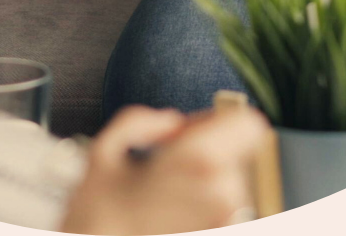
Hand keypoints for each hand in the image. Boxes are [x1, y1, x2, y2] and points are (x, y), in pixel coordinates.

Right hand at [59, 105, 268, 234]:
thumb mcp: (102, 153)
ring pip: (231, 188)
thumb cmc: (97, 218)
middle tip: (172, 170)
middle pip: (236, 157)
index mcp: (196, 161)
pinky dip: (204, 213)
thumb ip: (138, 122)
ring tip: (170, 200)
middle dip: (210, 157)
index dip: (223, 121)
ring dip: (207, 188)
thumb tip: (172, 122)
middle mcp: (221, 194)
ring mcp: (224, 225)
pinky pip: (225, 217)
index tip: (198, 131)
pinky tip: (175, 219)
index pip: (249, 124)